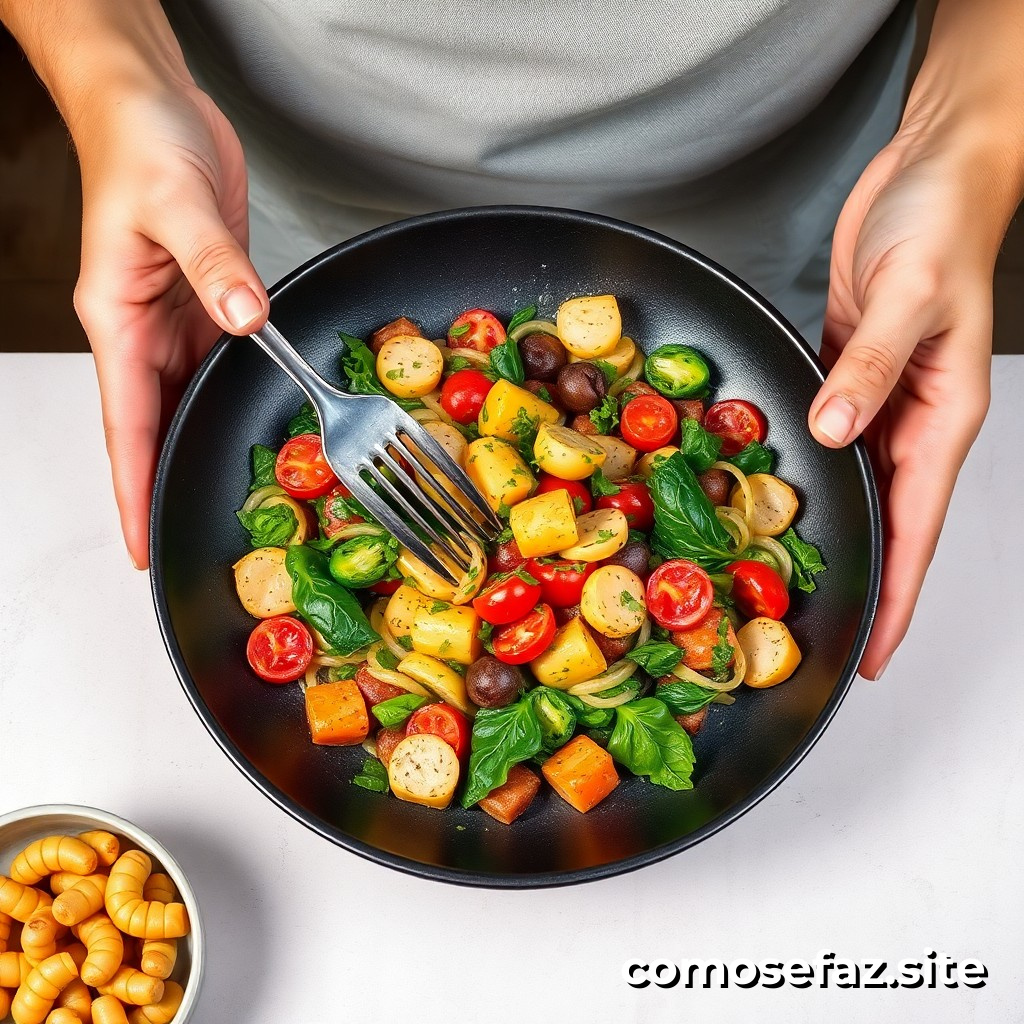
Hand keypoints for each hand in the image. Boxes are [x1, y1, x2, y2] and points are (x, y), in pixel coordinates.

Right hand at [73, 81, 268, 568]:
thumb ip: (215, 267)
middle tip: (203, 540)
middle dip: (175, 483)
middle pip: (159, 426)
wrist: (155, 100)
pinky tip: (262, 418)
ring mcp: (181, 319)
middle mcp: (147, 331)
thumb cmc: (139, 143)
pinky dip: (244, 393)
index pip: (126, 426)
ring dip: (211, 444)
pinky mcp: (215, 301)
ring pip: (195, 399)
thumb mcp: (176, 203)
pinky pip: (229, 362)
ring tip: (236, 498)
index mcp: (119, 320)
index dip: (134, 490)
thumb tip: (246, 320)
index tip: (142, 545)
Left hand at [809, 128, 1001, 678]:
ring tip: (786, 582)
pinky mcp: (845, 372)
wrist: (934, 166)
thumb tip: (834, 432)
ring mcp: (875, 398)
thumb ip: (871, 366)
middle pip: (883, 522)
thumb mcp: (909, 294)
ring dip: (825, 531)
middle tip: (810, 635)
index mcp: (944, 417)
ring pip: (850, 484)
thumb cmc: (942, 222)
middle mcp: (910, 419)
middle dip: (856, 583)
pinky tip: (771, 493)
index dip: (896, 597)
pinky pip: (821, 435)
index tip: (870, 652)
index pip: (918, 529)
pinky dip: (800, 470)